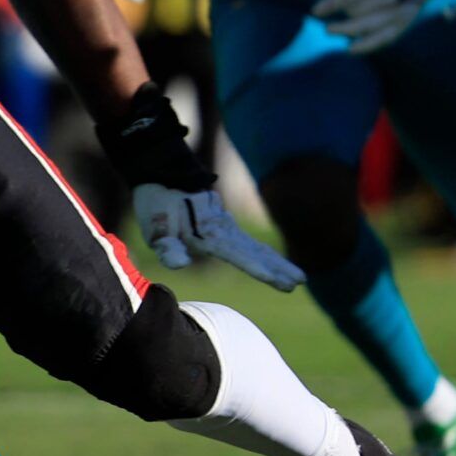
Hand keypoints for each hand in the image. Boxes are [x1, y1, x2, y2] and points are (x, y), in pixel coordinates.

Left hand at [92, 81, 300, 290]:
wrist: (164, 172)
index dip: (258, 269)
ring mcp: (226, 225)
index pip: (238, 255)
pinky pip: (249, 242)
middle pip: (256, 252)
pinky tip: (275, 262)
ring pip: (256, 247)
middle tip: (300, 282)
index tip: (278, 280)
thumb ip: (168, 248)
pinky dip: (266, 253)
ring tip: (299, 278)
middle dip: (278, 268)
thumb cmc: (157, 204)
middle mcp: (222, 229)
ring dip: (278, 262)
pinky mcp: (224, 223)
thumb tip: (180, 263)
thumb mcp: (155, 229)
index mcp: (208, 233)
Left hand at [315, 0, 455, 53]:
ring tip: (330, 31)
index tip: (315, 10)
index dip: (331, 4)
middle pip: (360, 12)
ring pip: (370, 26)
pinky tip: (350, 49)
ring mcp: (399, 13)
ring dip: (348, 31)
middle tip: (325, 25)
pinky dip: (366, 45)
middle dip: (341, 18)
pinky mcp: (402, 25)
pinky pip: (383, 39)